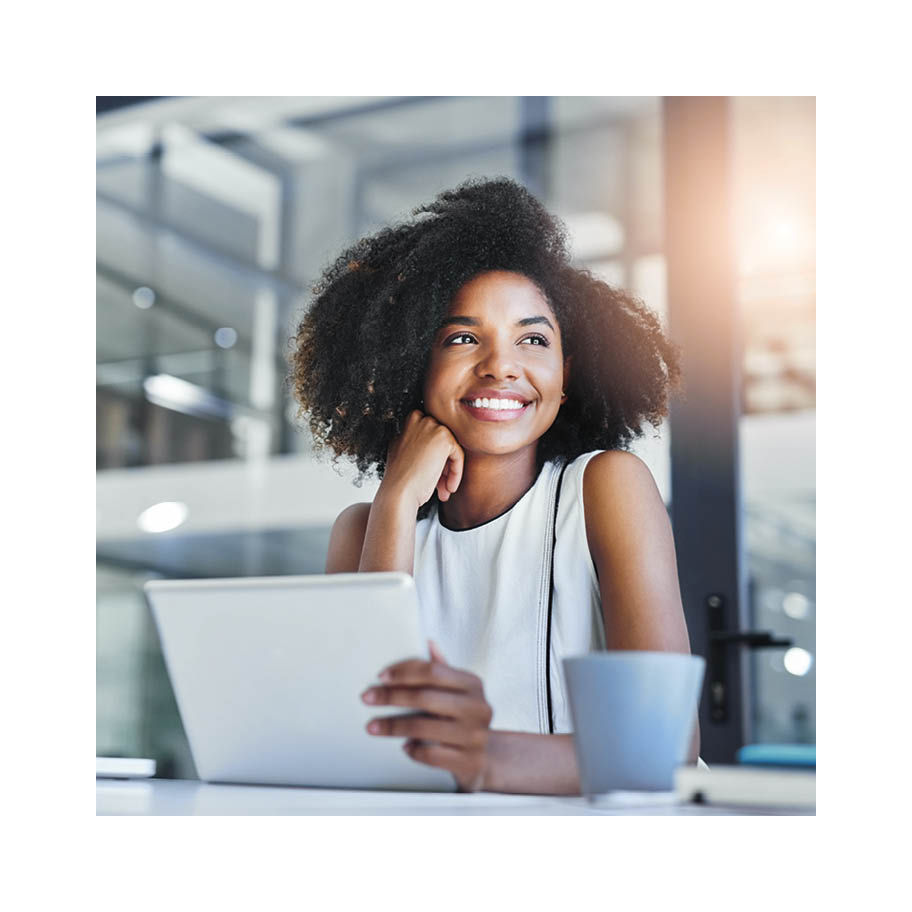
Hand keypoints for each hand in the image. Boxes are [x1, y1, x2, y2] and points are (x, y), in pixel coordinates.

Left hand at [362, 640, 492, 791]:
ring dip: (392, 726)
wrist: (486, 758)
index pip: (434, 671)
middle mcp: (477, 707)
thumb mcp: (459, 692)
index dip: (404, 672)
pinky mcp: (468, 761)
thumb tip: (428, 643)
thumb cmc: (464, 718)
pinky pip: (430, 755)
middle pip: (425, 697)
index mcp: (473, 684)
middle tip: (367, 698)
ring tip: (372, 726)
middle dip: (391, 697)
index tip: (381, 677)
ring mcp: (474, 736)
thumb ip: (443, 670)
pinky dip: (413, 750)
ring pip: (423, 727)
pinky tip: (404, 746)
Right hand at [381, 409, 463, 508]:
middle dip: (443, 465)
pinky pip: (458, 455)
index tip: (432, 474)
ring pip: (451, 449)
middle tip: (440, 485)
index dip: (433, 458)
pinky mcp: (444, 438)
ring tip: (444, 489)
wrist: (398, 492)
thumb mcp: (404, 453)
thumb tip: (433, 448)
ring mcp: (431, 426)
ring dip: (449, 471)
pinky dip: (456, 473)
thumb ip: (417, 444)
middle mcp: (419, 420)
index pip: (431, 437)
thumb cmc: (400, 480)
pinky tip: (448, 487)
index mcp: (408, 422)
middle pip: (442, 442)